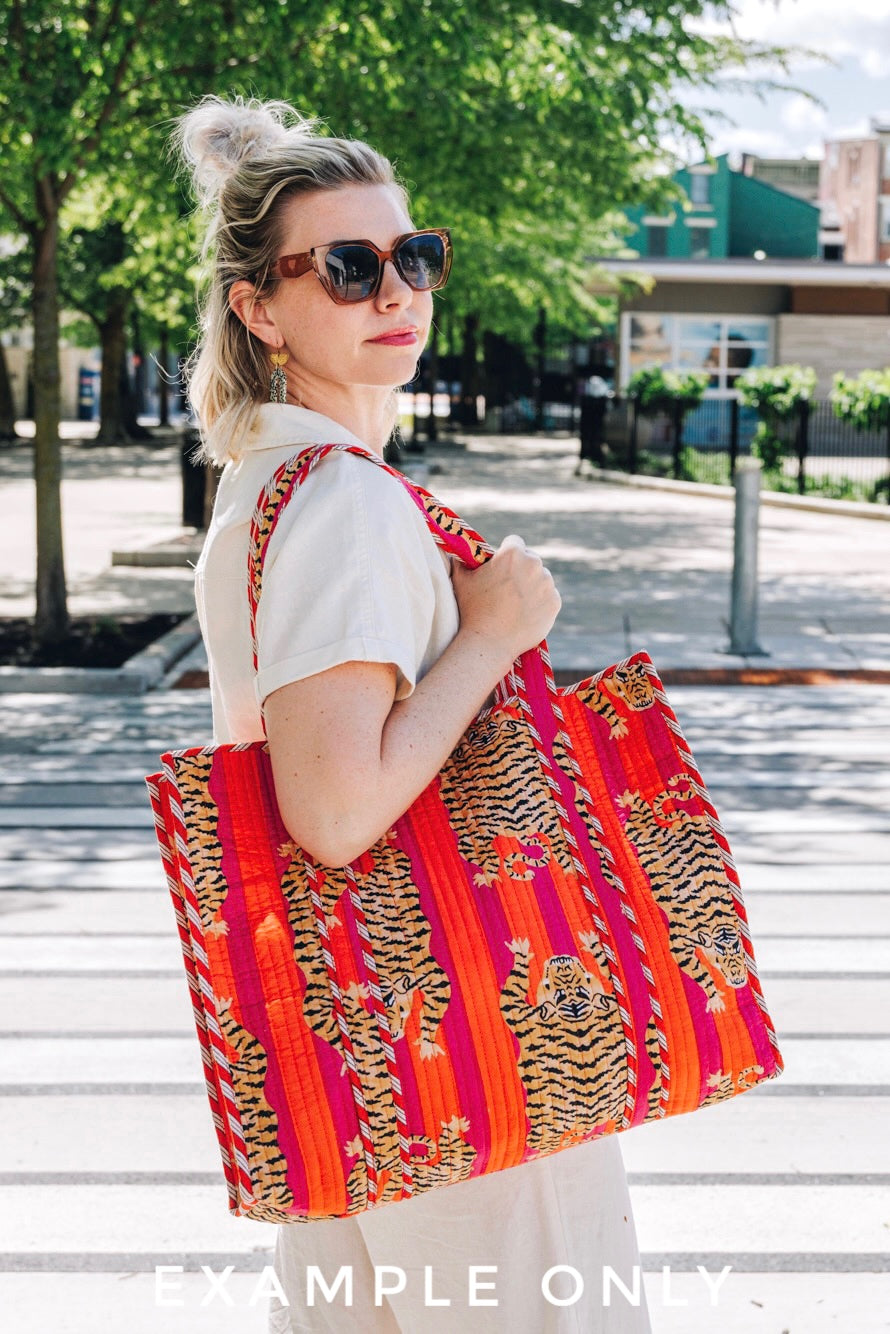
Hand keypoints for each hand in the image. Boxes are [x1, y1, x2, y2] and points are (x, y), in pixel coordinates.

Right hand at [451, 533, 560, 663]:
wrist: (489, 642)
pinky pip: (549, 596)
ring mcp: (547, 584)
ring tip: (515, 604)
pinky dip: (541, 602)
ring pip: (541, 578)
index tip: (502, 566)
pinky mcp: (555, 602)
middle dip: (521, 569)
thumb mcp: (461, 580)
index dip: (506, 554)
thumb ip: (461, 561)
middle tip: (508, 588)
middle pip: (530, 560)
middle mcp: (534, 564)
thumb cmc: (473, 610)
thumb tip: (456, 552)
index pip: (515, 542)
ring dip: (532, 586)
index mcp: (513, 553)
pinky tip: (525, 612)